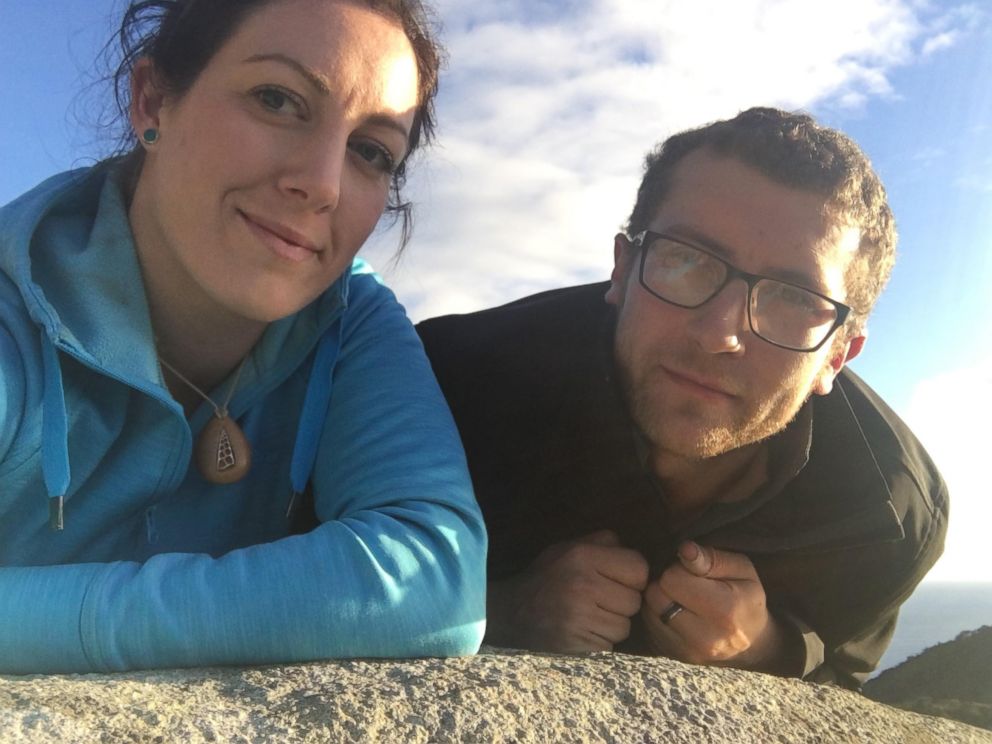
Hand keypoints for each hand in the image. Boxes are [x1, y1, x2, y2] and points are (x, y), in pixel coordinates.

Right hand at [486, 530, 648, 652]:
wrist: (512, 612)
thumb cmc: (547, 576)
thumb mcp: (568, 548)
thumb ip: (601, 542)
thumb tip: (631, 549)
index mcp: (583, 556)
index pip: (638, 569)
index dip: (632, 576)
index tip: (617, 580)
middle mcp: (583, 585)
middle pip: (634, 601)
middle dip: (621, 602)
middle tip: (600, 599)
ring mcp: (580, 617)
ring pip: (624, 627)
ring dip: (612, 624)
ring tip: (591, 615)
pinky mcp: (577, 643)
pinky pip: (609, 644)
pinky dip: (600, 640)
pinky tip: (583, 629)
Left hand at [641, 541, 790, 671]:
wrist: (752, 642)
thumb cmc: (746, 597)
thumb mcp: (741, 570)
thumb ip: (712, 558)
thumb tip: (685, 549)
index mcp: (724, 611)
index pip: (673, 579)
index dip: (680, 568)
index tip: (694, 573)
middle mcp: (704, 638)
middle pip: (656, 595)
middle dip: (667, 583)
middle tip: (687, 585)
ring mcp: (686, 651)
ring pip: (648, 609)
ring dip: (660, 598)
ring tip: (682, 598)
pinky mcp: (673, 656)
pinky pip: (648, 624)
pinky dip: (657, 614)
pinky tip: (676, 611)